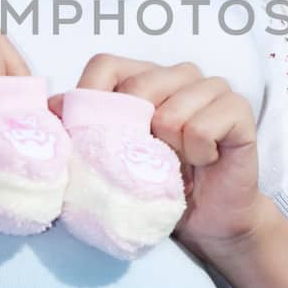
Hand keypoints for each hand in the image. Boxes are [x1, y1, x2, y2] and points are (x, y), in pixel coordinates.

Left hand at [53, 55, 262, 247]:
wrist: (208, 222)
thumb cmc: (158, 187)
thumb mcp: (111, 158)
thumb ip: (82, 129)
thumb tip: (49, 108)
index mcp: (145, 76)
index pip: (106, 65)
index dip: (91, 97)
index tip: (91, 138)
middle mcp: (178, 74)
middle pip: (138, 86)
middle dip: (135, 134)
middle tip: (151, 160)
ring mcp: (211, 87)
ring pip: (171, 111)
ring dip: (171, 149)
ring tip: (179, 162)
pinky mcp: (238, 109)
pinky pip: (202, 128)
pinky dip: (198, 154)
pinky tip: (205, 161)